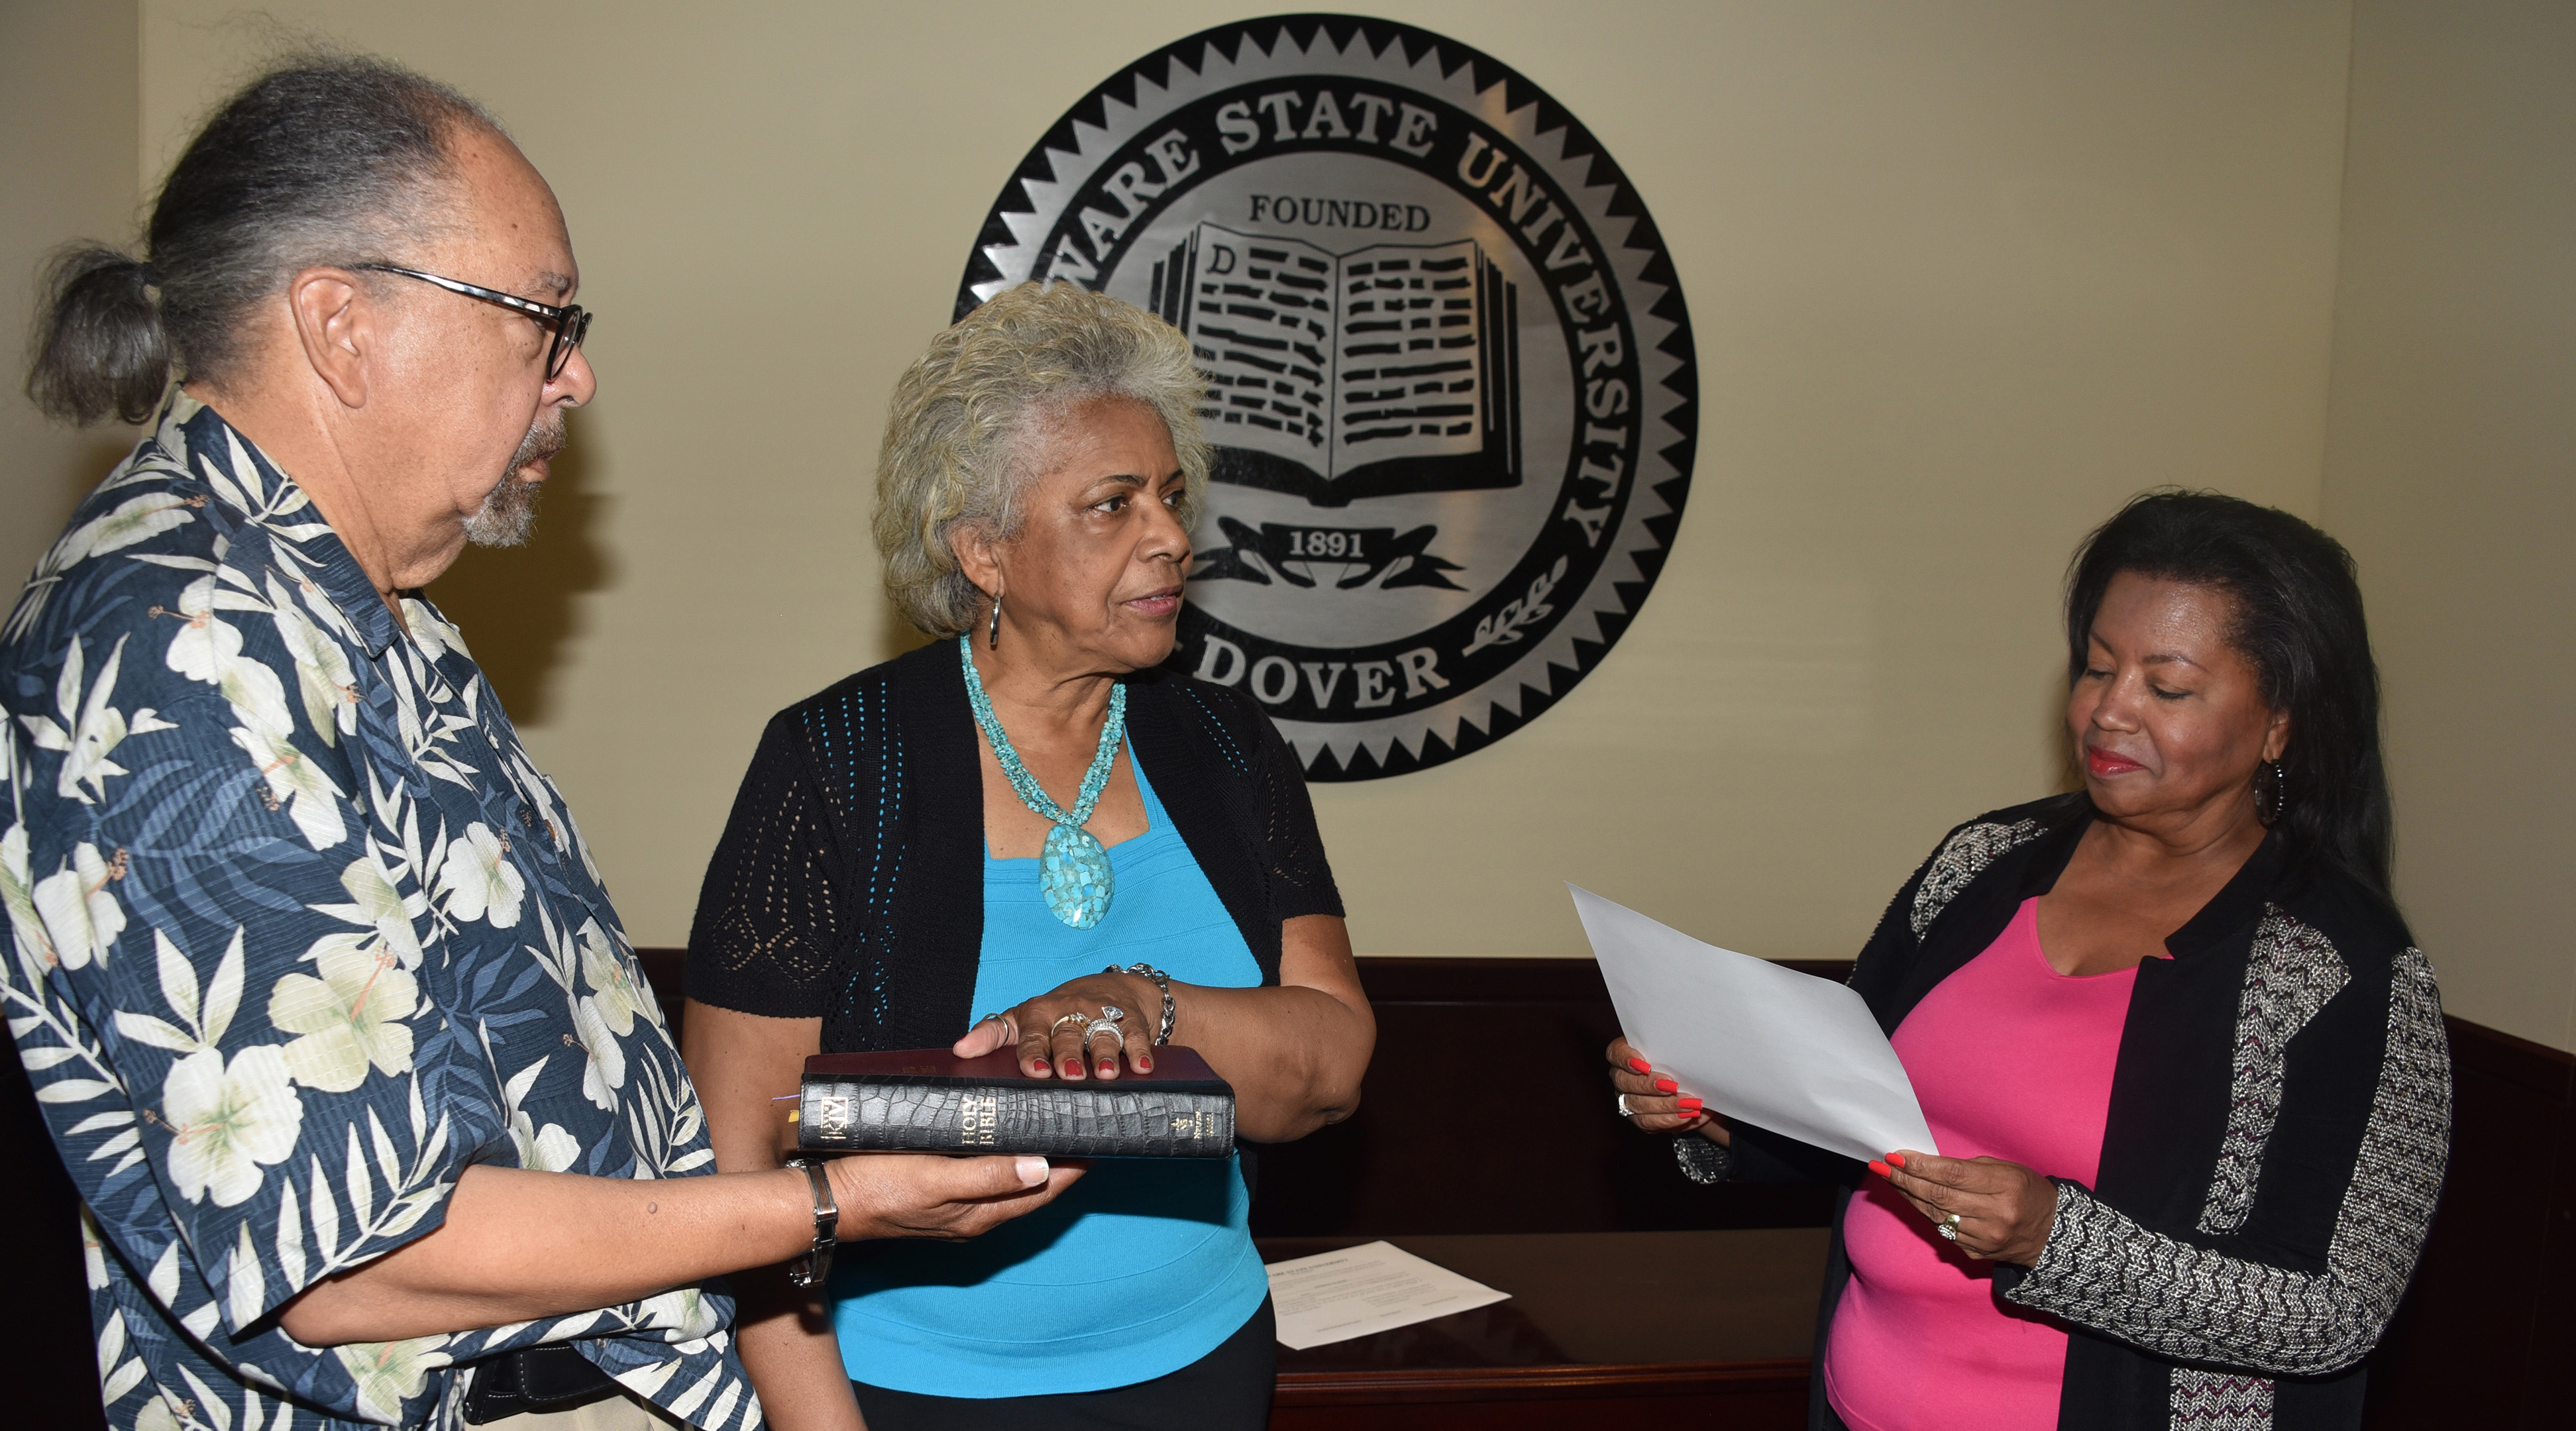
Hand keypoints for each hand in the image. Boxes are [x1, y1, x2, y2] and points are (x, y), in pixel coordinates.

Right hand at [825, 1152, 1082, 1240]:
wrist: (826, 1204)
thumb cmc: (877, 1189)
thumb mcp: (935, 1179)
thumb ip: (988, 1174)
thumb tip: (1042, 1167)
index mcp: (980, 1215)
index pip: (1044, 1190)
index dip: (1074, 1167)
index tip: (1100, 1140)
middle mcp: (974, 1216)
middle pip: (1032, 1188)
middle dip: (1062, 1162)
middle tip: (1083, 1128)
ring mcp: (955, 1209)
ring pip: (1009, 1182)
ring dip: (1033, 1159)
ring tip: (1053, 1130)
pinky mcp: (937, 1195)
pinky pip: (984, 1177)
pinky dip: (1003, 1159)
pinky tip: (1000, 1141)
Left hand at [954, 972, 1163, 1079]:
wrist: (1111, 990)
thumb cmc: (1058, 1013)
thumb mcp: (1024, 1019)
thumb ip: (993, 1034)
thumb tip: (958, 1050)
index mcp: (1039, 1014)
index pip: (1031, 1033)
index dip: (1032, 1051)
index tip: (1034, 1071)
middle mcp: (1070, 1012)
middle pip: (1068, 1034)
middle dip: (1068, 1053)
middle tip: (1067, 1074)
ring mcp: (1101, 1015)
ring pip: (1103, 1034)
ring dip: (1104, 1053)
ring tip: (1104, 1074)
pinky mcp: (1131, 1021)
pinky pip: (1136, 1035)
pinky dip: (1140, 1051)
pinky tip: (1142, 1067)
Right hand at [1605, 1035, 1727, 1144]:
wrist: (1695, 1089)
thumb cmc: (1685, 1064)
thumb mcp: (1681, 1052)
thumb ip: (1675, 1051)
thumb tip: (1685, 1052)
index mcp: (1626, 1053)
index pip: (1616, 1053)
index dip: (1626, 1059)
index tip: (1646, 1065)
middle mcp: (1622, 1077)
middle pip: (1624, 1081)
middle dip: (1649, 1085)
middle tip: (1672, 1086)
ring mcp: (1628, 1099)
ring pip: (1637, 1104)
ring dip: (1664, 1105)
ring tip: (1687, 1103)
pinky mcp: (1639, 1118)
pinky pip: (1648, 1122)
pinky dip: (1668, 1119)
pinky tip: (1684, 1115)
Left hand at [1871, 1151, 2055, 1263]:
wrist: (2052, 1233)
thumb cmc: (2026, 1191)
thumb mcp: (2006, 1169)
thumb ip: (1968, 1168)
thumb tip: (1925, 1164)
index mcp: (2006, 1187)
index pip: (1953, 1175)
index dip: (1921, 1165)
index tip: (1896, 1155)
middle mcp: (1996, 1215)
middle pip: (1939, 1197)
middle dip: (1905, 1179)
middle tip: (1882, 1166)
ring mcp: (1986, 1238)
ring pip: (1936, 1215)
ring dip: (1909, 1196)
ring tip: (1890, 1178)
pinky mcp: (1977, 1253)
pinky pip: (1943, 1230)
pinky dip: (1925, 1213)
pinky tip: (1911, 1198)